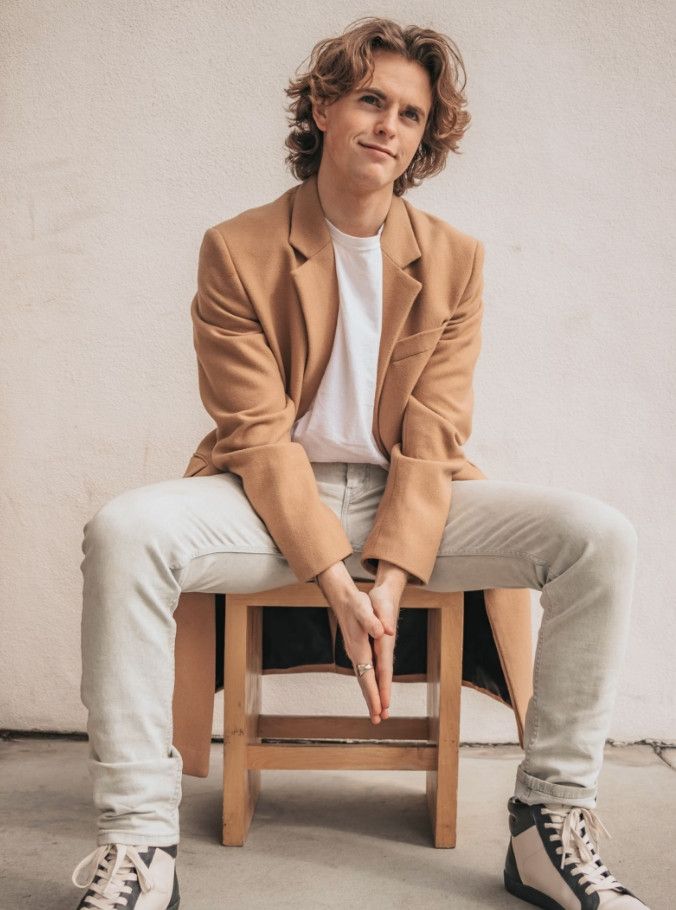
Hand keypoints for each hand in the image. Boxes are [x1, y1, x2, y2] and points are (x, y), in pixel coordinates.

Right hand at [330, 586, 394, 723]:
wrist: (342, 598)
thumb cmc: (355, 602)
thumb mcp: (363, 608)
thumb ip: (372, 621)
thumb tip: (383, 632)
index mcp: (359, 648)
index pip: (367, 676)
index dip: (374, 693)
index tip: (379, 710)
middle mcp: (356, 654)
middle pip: (364, 682)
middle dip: (371, 701)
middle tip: (378, 720)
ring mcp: (355, 653)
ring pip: (363, 678)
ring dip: (370, 695)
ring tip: (376, 712)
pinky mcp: (357, 650)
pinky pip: (363, 672)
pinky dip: (368, 683)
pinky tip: (371, 689)